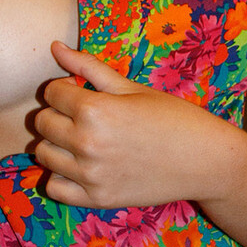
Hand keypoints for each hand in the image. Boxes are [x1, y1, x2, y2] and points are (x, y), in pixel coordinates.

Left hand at [33, 41, 236, 209]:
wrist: (205, 161)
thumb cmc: (172, 117)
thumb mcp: (131, 87)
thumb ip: (88, 67)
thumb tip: (54, 47)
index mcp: (94, 110)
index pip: (51, 93)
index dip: (64, 89)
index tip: (82, 94)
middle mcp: (86, 143)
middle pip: (42, 123)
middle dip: (57, 115)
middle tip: (83, 117)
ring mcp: (90, 175)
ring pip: (44, 154)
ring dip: (56, 144)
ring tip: (82, 140)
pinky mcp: (97, 199)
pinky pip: (54, 188)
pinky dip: (60, 177)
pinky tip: (79, 167)